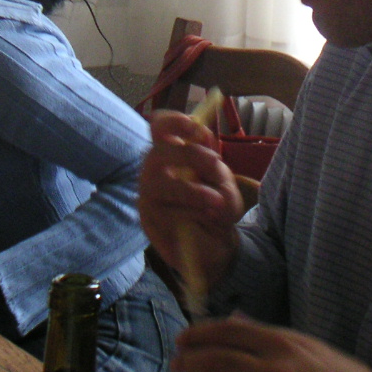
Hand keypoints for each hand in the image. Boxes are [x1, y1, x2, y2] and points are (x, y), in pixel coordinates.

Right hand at [138, 110, 244, 287]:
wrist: (217, 249)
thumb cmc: (216, 209)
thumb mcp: (224, 183)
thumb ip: (213, 164)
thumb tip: (204, 139)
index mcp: (169, 156)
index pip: (159, 128)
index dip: (173, 122)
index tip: (197, 129)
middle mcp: (152, 173)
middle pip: (157, 152)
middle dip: (191, 156)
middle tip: (217, 165)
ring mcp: (147, 197)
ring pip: (159, 183)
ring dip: (193, 191)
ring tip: (218, 202)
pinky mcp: (149, 222)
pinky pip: (165, 212)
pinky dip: (193, 214)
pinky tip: (208, 220)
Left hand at [174, 314, 371, 371]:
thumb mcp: (314, 353)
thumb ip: (276, 340)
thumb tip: (237, 321)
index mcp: (287, 343)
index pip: (233, 330)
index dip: (203, 333)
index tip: (184, 337)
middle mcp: (279, 365)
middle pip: (221, 356)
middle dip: (192, 358)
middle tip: (176, 362)